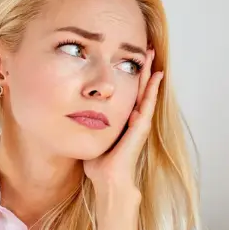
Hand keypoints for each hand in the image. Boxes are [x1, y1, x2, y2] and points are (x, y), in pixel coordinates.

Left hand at [83, 48, 162, 194]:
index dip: (129, 77)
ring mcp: (140, 122)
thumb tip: (72, 114)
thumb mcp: (91, 136)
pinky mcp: (141, 126)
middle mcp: (134, 119)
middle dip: (141, 69)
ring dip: (150, 73)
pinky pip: (148, 103)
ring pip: (146, 92)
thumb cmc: (98, 163)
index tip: (128, 60)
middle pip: (140, 88)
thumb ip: (87, 124)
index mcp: (123, 121)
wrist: (108, 179)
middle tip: (145, 50)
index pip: (128, 93)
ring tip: (151, 55)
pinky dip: (153, 89)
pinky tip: (156, 76)